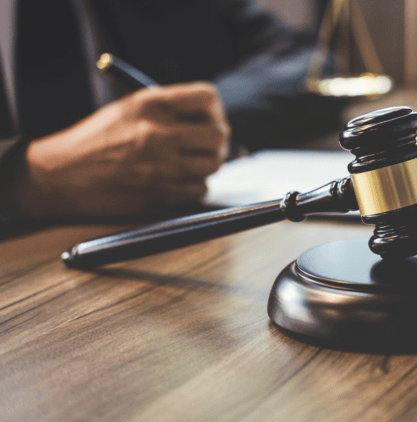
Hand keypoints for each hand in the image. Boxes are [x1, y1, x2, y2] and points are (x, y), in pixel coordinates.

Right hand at [10, 82, 230, 216]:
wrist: (61, 174)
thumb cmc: (96, 139)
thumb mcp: (129, 109)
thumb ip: (168, 109)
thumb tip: (210, 116)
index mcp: (150, 104)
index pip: (207, 97)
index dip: (213, 109)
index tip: (208, 118)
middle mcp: (158, 132)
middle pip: (218, 134)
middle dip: (217, 140)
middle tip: (206, 145)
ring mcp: (160, 164)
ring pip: (213, 163)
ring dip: (207, 164)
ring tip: (190, 162)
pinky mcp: (159, 191)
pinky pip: (199, 188)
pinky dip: (194, 185)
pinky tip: (178, 179)